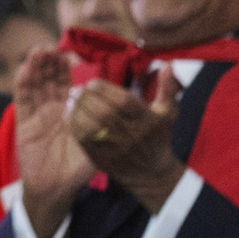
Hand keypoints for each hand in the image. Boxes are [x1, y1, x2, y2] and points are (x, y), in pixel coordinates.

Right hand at [11, 46, 93, 237]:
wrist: (56, 189)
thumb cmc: (78, 169)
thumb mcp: (93, 144)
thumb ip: (91, 125)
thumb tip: (82, 102)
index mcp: (70, 112)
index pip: (67, 84)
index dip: (66, 68)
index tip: (67, 53)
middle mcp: (53, 109)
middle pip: (49, 80)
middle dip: (49, 63)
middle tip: (50, 47)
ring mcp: (37, 114)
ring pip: (34, 85)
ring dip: (35, 68)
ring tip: (37, 51)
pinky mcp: (23, 122)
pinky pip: (22, 100)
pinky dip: (22, 83)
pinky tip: (24, 70)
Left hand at [71, 66, 185, 215]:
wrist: (151, 173)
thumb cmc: (157, 136)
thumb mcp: (168, 112)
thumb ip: (167, 87)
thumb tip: (167, 63)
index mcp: (146, 121)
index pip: (124, 102)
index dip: (105, 89)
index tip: (92, 82)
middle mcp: (131, 135)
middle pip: (105, 113)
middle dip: (88, 98)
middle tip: (77, 89)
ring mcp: (116, 149)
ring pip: (92, 127)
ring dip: (78, 111)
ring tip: (72, 99)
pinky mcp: (103, 159)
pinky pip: (85, 141)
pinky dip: (75, 126)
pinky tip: (70, 114)